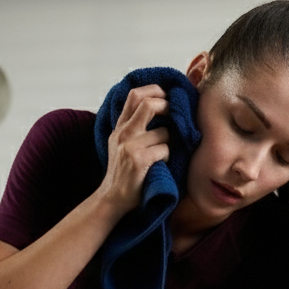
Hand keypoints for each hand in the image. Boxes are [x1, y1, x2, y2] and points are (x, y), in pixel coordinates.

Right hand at [97, 84, 170, 218]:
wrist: (112, 198)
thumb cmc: (124, 173)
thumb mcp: (121, 145)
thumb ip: (133, 127)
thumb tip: (158, 109)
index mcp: (120, 127)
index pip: (134, 95)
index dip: (154, 90)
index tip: (167, 97)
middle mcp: (123, 133)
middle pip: (148, 103)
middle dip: (167, 106)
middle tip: (175, 115)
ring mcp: (130, 146)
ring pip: (163, 131)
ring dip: (171, 141)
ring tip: (165, 153)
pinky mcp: (139, 160)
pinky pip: (165, 149)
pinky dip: (168, 157)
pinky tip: (161, 166)